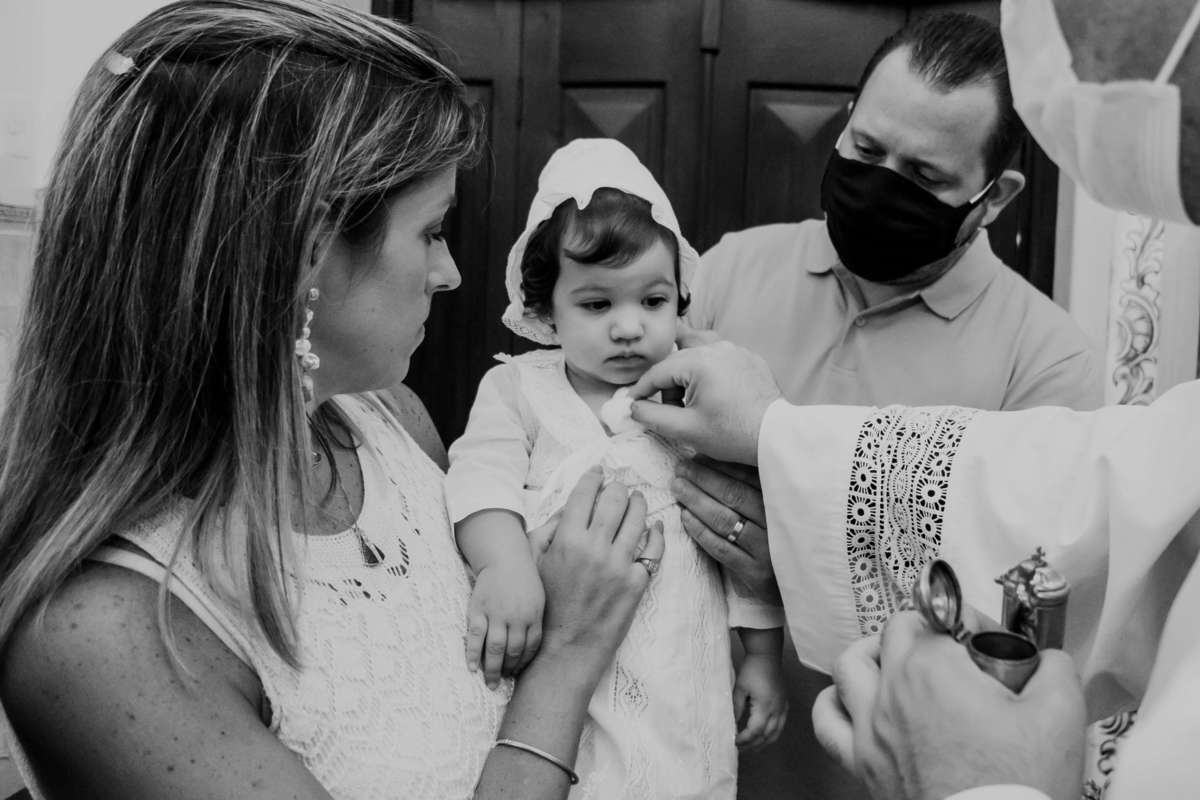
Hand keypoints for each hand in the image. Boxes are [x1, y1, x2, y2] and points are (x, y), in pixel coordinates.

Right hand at [465, 558, 544, 687]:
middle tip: (501, 683)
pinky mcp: (478, 609)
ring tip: (490, 683)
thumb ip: (535, 622)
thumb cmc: (523, 582)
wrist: (505, 558)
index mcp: (534, 615)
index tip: (517, 674)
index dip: (523, 664)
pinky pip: (475, 636)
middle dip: (508, 671)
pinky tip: (472, 668)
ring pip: (495, 648)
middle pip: (513, 651)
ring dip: (492, 669)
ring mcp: (496, 613)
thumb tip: (530, 650)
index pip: (531, 647)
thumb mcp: (538, 599)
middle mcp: (516, 617)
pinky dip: (473, 654)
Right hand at [534, 467, 665, 685]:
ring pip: (638, 518)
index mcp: (567, 539)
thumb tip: (571, 506)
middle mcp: (595, 547)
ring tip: (637, 500)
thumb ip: (550, 529)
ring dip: (639, 503)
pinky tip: (655, 526)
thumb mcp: (535, 562)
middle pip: (615, 499)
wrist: (565, 647)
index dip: (594, 477)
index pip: (585, 493)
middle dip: (618, 487)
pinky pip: (654, 549)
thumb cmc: (546, 605)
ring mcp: (619, 565)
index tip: (599, 472)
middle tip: (618, 488)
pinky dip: (656, 533)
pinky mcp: (637, 583)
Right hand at [626, 341, 782, 464]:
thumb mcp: (686, 429)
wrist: (777, 437)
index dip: (641, 390)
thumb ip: (652, 416)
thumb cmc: (733, 434)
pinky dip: (709, 374)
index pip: (658, 372)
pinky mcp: (750, 359)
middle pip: (677, 361)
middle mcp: (717, 348)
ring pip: (698, 356)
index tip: (632, 404)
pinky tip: (714, 396)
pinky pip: (719, 359)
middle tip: (672, 412)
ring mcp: (736, 350)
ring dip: (687, 377)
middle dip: (668, 387)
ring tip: (692, 402)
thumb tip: (634, 407)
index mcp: (699, 361)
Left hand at [671, 456, 779, 604]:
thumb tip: (711, 459)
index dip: (720, 465)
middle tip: (681, 468)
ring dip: (697, 500)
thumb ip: (752, 489)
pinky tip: (685, 517)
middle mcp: (776, 524)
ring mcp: (766, 550)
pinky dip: (700, 531)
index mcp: (781, 503)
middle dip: (703, 479)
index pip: (749, 477)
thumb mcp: (772, 513)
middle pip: (734, 495)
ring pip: (725, 520)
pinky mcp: (754, 572)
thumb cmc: (775, 542)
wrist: (794, 588)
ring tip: (677, 487)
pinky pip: (721, 548)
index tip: (697, 456)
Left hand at [733, 652, 787, 750]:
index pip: (755, 731)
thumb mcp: (739, 689)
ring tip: (751, 747)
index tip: (734, 741)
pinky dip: (773, 734)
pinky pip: (781, 724)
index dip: (745, 739)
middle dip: (753, 744)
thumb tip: (731, 725)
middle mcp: (777, 710)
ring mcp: (783, 707)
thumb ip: (736, 708)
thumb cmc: (751, 670)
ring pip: (776, 732)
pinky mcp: (784, 704)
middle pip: (767, 735)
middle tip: (740, 748)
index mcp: (765, 706)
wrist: (766, 656)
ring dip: (764, 742)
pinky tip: (765, 736)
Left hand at [818, 611, 1085, 799]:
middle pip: (895, 633)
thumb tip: (1048, 658)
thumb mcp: (1060, 717)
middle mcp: (892, 692)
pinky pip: (827, 722)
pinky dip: (835, 704)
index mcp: (933, 670)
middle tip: (953, 651)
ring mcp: (871, 728)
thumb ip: (1055, 670)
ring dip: (872, 654)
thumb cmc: (1020, 785)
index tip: (991, 645)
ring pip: (850, 666)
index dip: (972, 626)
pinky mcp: (862, 763)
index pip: (943, 621)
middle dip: (925, 631)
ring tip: (898, 662)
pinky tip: (854, 703)